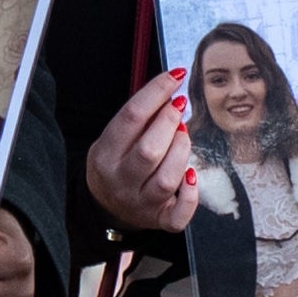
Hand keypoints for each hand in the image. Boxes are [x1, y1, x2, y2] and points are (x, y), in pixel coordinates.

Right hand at [85, 70, 197, 234]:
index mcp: (106, 154)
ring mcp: (141, 203)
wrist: (106, 205)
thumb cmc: (117, 162)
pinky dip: (191, 194)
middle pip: (149, 151)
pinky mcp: (160, 220)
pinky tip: (191, 176)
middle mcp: (121, 180)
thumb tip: (169, 89)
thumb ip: (138, 118)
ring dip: (182, 150)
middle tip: (178, 109)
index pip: (131, 117)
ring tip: (183, 136)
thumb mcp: (114, 138)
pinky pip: (179, 214)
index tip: (175, 76)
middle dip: (170, 122)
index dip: (156, 92)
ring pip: (167, 179)